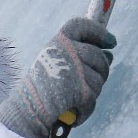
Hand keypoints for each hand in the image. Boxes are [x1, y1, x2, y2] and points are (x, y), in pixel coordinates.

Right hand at [0, 18, 115, 137]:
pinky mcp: (81, 90)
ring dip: (91, 92)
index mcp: (58, 42)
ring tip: (74, 98)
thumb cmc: (41, 88)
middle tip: (89, 82)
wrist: (26, 110)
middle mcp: (67, 51)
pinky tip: (74, 111)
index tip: (111, 42)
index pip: (83, 27)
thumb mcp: (56, 63)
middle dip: (100, 70)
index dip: (100, 32)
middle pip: (98, 55)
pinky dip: (86, 108)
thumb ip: (80, 56)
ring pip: (99, 79)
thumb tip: (109, 55)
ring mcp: (75, 70)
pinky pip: (93, 98)